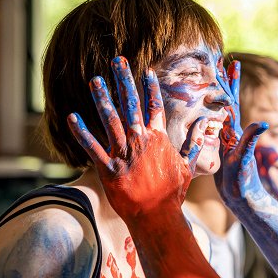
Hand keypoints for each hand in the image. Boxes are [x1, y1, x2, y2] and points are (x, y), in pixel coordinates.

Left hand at [67, 56, 206, 219]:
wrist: (157, 216)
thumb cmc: (173, 193)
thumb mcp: (188, 166)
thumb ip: (193, 143)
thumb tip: (204, 123)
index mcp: (159, 138)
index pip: (155, 106)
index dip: (150, 88)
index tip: (146, 71)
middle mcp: (141, 140)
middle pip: (131, 104)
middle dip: (124, 80)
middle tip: (117, 61)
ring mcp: (124, 153)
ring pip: (111, 119)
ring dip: (102, 98)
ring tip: (95, 80)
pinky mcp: (108, 168)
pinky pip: (92, 146)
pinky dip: (82, 131)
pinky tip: (73, 117)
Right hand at [214, 60, 268, 206]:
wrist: (241, 199)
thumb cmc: (243, 182)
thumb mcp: (245, 159)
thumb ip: (251, 140)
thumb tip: (265, 122)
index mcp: (235, 132)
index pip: (233, 101)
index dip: (231, 83)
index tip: (232, 62)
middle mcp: (231, 133)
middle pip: (227, 102)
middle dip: (225, 82)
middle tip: (223, 62)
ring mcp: (225, 140)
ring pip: (219, 112)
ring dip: (216, 96)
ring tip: (212, 81)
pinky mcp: (220, 150)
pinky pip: (212, 128)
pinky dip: (208, 117)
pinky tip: (205, 113)